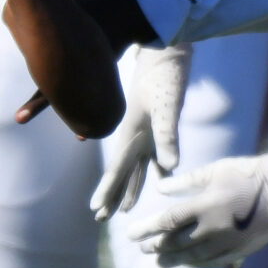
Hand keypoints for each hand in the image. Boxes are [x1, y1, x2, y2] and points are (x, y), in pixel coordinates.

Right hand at [89, 42, 190, 218]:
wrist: (169, 50)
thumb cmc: (167, 74)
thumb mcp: (168, 105)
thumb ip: (168, 136)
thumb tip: (171, 168)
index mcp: (131, 131)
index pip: (116, 168)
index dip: (106, 190)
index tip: (96, 210)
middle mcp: (135, 133)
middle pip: (121, 171)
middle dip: (111, 195)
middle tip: (99, 218)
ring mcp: (146, 131)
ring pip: (137, 166)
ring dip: (131, 187)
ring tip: (123, 209)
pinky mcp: (160, 125)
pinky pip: (156, 154)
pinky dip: (157, 169)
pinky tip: (163, 179)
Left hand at [125, 123, 267, 267]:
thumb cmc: (247, 173)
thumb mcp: (215, 170)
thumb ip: (185, 183)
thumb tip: (159, 190)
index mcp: (204, 206)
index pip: (166, 222)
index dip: (146, 230)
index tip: (130, 234)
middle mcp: (213, 229)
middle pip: (176, 244)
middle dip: (157, 247)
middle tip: (143, 249)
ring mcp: (227, 243)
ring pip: (192, 257)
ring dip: (173, 259)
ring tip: (159, 261)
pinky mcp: (240, 251)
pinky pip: (212, 262)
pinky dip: (195, 263)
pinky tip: (187, 262)